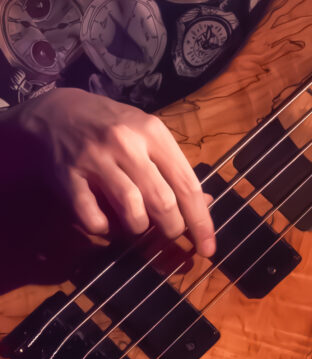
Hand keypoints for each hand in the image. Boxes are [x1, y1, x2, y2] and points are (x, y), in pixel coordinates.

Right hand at [0, 89, 214, 256]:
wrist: (56, 110)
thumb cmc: (111, 124)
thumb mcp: (147, 133)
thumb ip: (172, 166)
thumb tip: (205, 204)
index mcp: (153, 132)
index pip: (187, 184)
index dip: (201, 221)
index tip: (208, 247)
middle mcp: (126, 144)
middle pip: (163, 202)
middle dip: (172, 228)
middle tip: (170, 233)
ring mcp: (95, 161)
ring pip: (132, 212)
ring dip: (139, 228)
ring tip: (137, 223)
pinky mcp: (68, 178)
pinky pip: (93, 219)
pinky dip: (104, 229)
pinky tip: (106, 221)